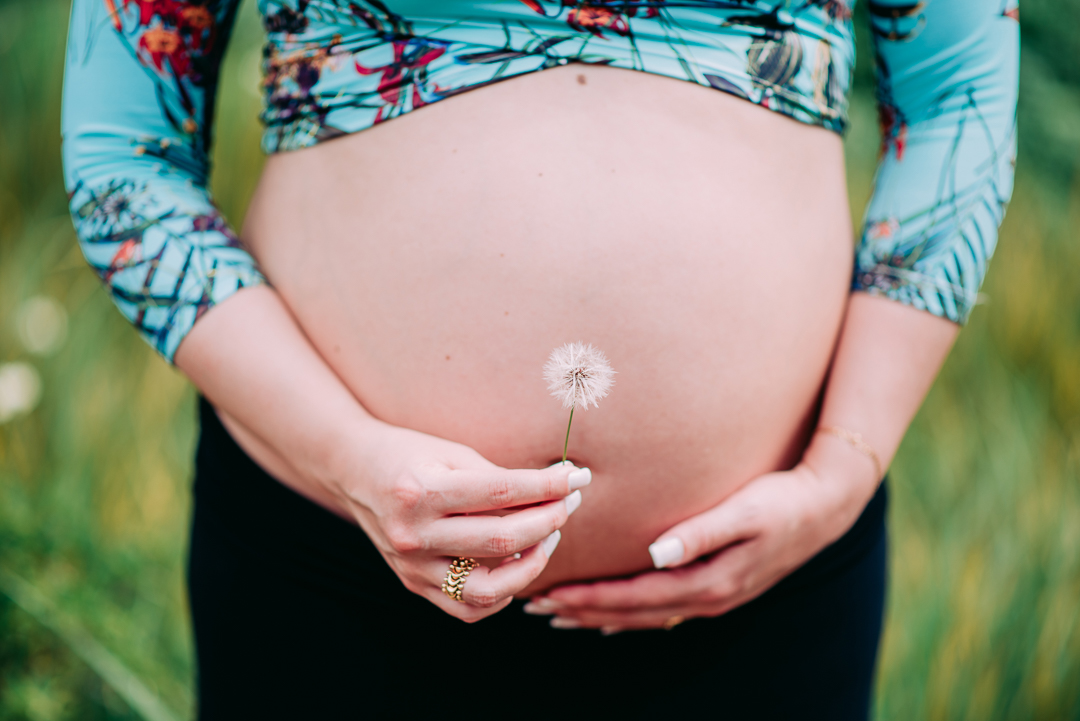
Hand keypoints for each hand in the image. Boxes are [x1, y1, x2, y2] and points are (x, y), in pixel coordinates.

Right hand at [336, 422, 591, 622]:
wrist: (354, 471)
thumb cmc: (410, 454)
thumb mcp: (452, 453)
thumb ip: (499, 478)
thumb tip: (557, 489)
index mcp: (422, 490)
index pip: (502, 492)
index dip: (547, 485)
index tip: (577, 477)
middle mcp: (414, 533)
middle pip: (501, 540)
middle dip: (548, 520)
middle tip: (569, 503)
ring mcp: (411, 565)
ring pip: (488, 587)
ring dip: (531, 565)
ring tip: (548, 539)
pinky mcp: (412, 583)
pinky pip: (467, 607)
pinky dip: (501, 594)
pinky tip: (518, 566)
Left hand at [525, 459, 874, 631]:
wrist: (826, 506)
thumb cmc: (781, 501)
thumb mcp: (744, 512)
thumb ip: (700, 532)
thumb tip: (657, 553)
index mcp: (708, 581)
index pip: (635, 597)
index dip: (590, 598)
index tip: (550, 595)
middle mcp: (707, 597)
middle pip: (632, 612)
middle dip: (582, 611)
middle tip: (535, 608)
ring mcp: (712, 596)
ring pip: (644, 615)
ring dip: (600, 615)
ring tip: (559, 615)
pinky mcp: (716, 586)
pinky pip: (662, 609)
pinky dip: (629, 613)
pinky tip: (609, 614)